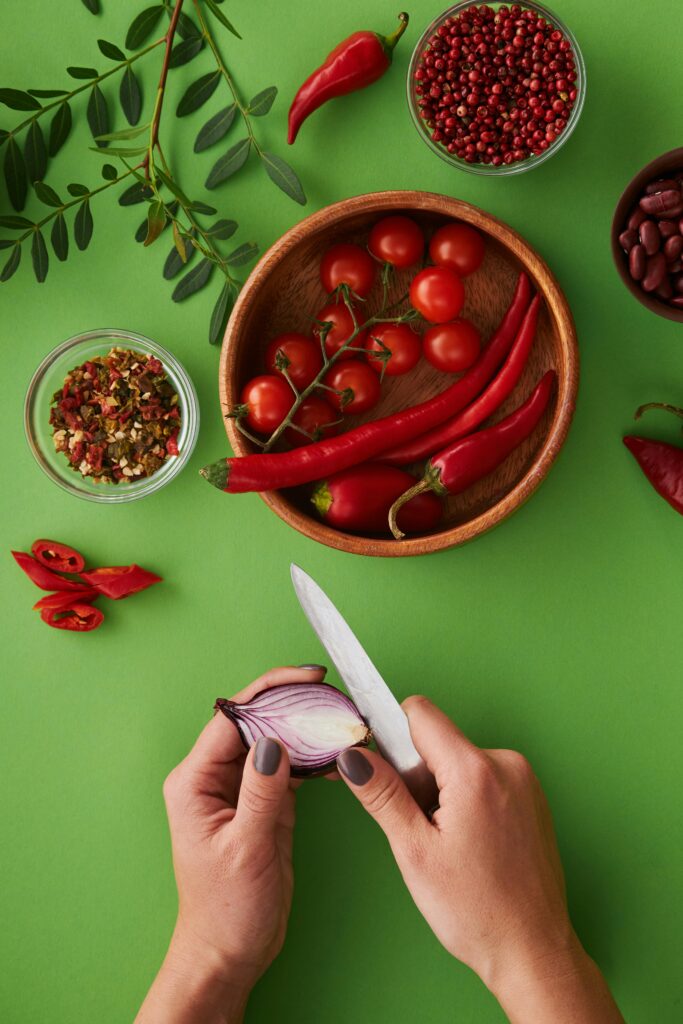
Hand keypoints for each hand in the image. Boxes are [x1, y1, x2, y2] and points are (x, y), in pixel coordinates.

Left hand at [136, 665, 326, 1023]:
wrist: (229, 952)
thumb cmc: (225, 909)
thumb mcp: (246, 849)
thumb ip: (262, 792)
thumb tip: (275, 741)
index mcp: (195, 781)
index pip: (233, 718)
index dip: (270, 692)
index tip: (308, 679)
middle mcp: (214, 777)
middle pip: (255, 720)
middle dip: (294, 703)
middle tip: (334, 696)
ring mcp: (241, 787)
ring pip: (276, 738)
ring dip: (307, 727)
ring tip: (342, 718)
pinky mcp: (264, 801)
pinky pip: (289, 764)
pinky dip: (313, 755)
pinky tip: (337, 753)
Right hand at [337, 696, 623, 1023]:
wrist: (533, 952)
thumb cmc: (477, 911)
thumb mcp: (414, 851)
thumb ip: (382, 794)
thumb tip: (352, 755)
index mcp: (475, 770)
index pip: (419, 713)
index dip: (391, 737)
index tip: (382, 771)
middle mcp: (506, 764)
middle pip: (438, 741)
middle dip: (417, 776)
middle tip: (422, 830)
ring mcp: (523, 779)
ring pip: (458, 760)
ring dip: (441, 792)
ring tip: (449, 845)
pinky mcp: (530, 796)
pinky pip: (483, 777)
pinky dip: (466, 800)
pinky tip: (470, 845)